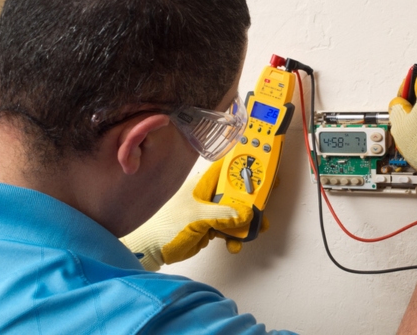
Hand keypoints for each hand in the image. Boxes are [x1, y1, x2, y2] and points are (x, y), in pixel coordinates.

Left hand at [120, 159, 253, 270]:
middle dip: (253, 203)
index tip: (267, 172)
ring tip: (253, 233)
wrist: (149, 249)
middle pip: (238, 193)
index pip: (230, 169)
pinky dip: (235, 236)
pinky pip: (229, 228)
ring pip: (236, 213)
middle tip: (263, 212)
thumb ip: (222, 215)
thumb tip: (246, 214)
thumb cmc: (164, 226)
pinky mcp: (210, 226)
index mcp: (204, 184)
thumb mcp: (195, 218)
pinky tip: (233, 245)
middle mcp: (209, 194)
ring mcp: (210, 211)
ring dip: (246, 224)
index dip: (249, 167)